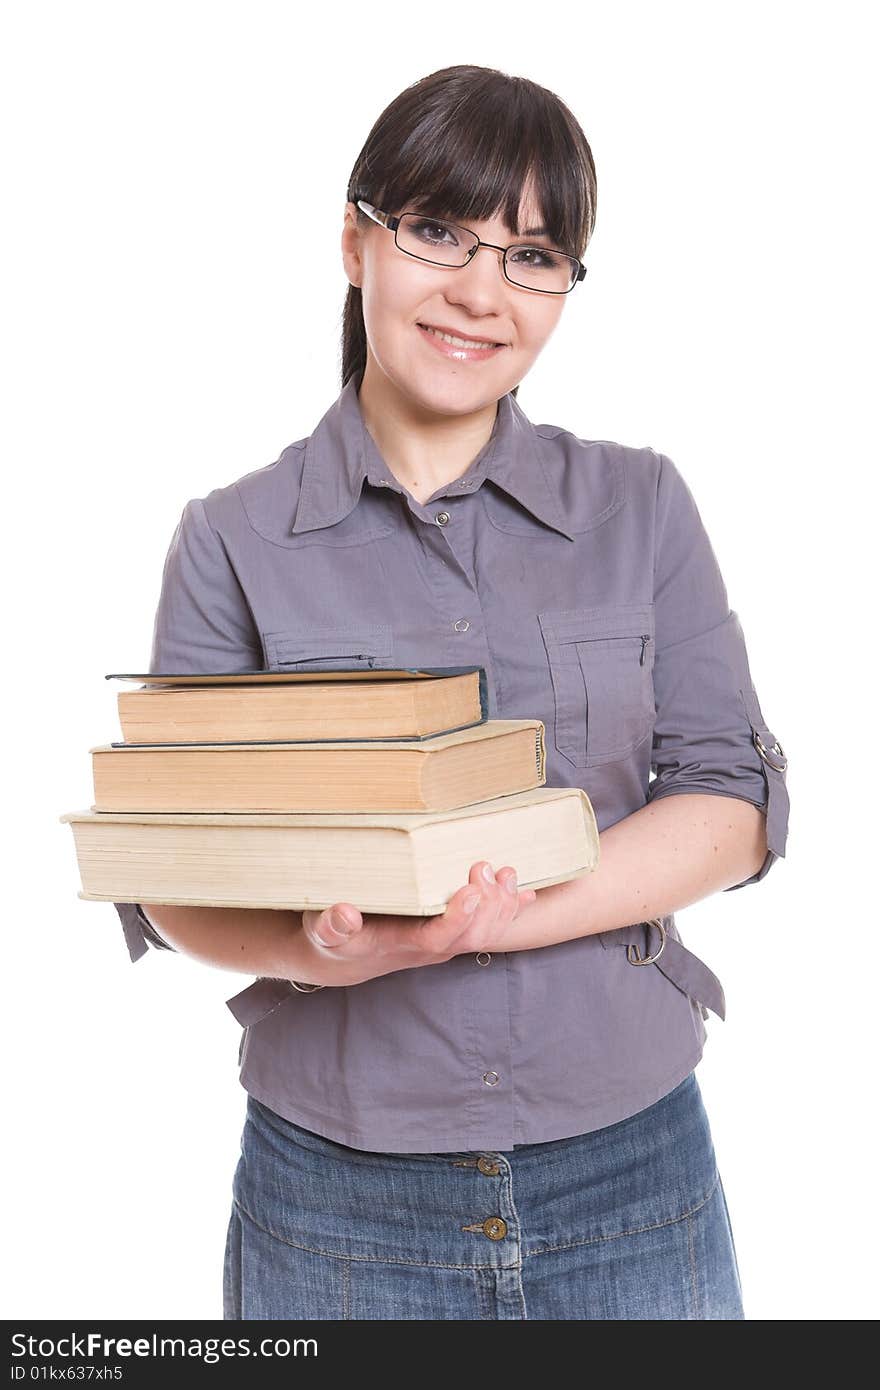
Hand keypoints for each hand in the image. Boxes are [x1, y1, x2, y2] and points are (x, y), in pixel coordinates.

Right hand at [293, 861, 536, 987]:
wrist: (343, 957)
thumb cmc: (333, 939)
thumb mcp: (322, 932)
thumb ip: (331, 925)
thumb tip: (344, 914)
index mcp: (402, 945)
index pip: (438, 938)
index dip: (458, 918)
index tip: (471, 891)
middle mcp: (430, 948)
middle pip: (471, 935)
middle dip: (488, 905)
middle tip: (489, 869)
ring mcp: (444, 942)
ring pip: (484, 932)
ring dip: (502, 905)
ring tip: (509, 874)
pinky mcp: (450, 931)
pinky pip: (486, 925)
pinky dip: (508, 909)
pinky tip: (525, 892)